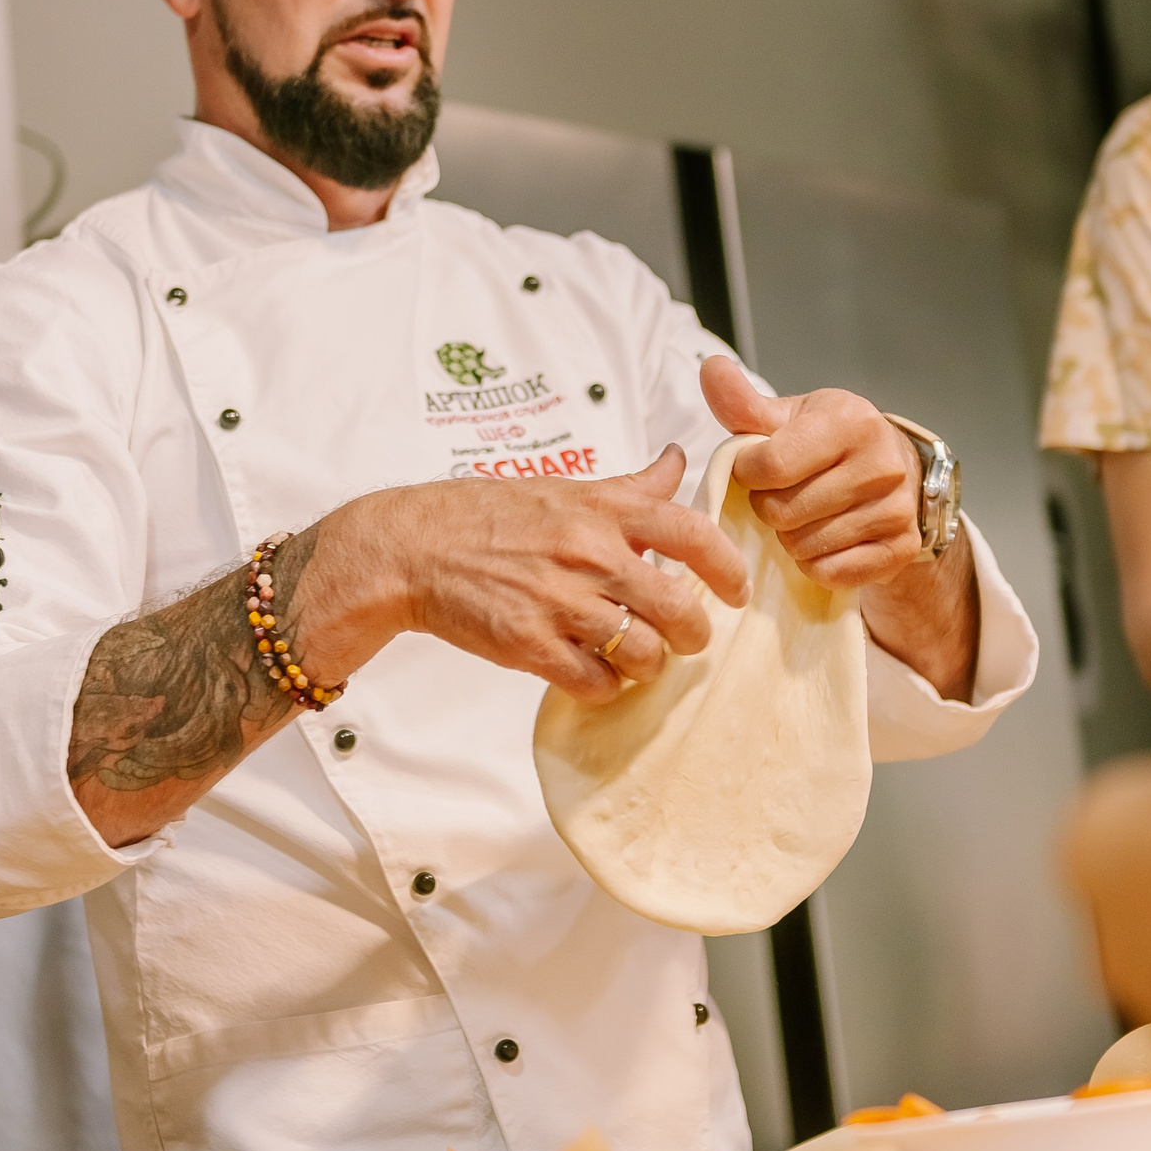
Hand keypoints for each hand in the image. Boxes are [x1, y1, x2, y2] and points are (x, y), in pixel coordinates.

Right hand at [331, 446, 749, 703]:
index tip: (737, 591)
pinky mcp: (530, 645)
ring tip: (636, 658)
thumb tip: (679, 462)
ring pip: (643, 654)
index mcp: (603, 510)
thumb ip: (631, 486)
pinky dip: (605, 687)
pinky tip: (594, 673)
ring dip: (649, 664)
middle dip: (693, 634)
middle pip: (678, 609)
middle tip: (684, 638)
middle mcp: (589, 554)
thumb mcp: (565, 486)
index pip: (693, 535)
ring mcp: (559, 602)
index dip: (728, 568)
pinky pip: (596, 684)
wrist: (413, 548)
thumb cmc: (488, 515)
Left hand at [701, 355, 924, 589]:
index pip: (771, 465)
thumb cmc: (829, 442)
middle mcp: (882, 465)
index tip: (754, 469)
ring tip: (805, 515)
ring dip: (790, 537)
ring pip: (803, 546)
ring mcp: (897, 510)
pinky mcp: (901, 550)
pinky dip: (815, 563)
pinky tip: (824, 540)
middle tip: (783, 494)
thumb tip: (710, 368)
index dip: (747, 473)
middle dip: (768, 507)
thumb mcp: (789, 417)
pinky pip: (830, 573)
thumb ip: (744, 404)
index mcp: (852, 421)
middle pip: (783, 511)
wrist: (893, 470)